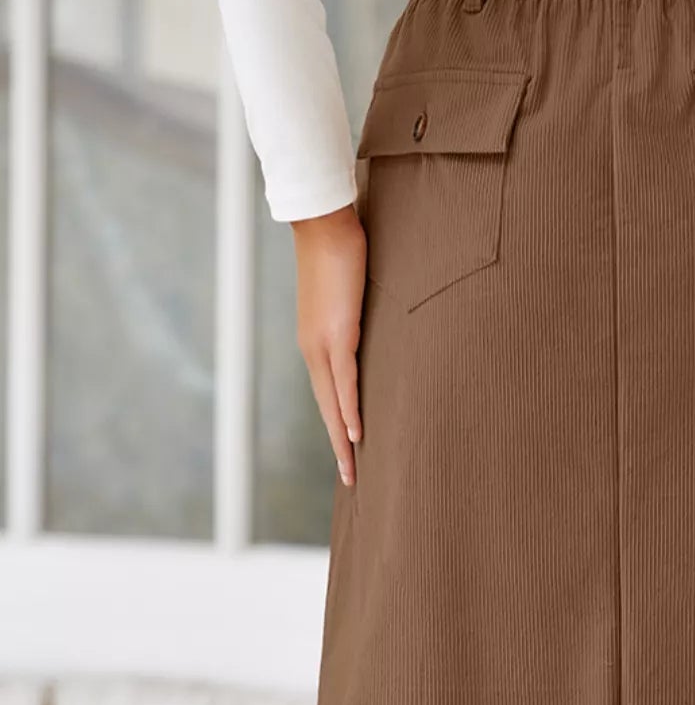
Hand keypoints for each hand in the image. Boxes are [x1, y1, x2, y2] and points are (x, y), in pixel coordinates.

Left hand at [293, 204, 366, 486]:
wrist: (324, 225)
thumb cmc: (338, 252)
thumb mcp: (348, 295)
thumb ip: (355, 317)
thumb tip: (370, 329)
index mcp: (315, 343)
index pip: (326, 395)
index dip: (336, 426)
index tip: (346, 453)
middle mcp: (313, 349)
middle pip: (326, 409)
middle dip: (338, 446)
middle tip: (351, 479)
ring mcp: (322, 344)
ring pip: (332, 403)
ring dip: (342, 439)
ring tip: (353, 468)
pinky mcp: (338, 334)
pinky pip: (345, 382)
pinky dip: (350, 410)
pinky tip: (356, 434)